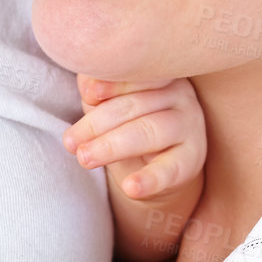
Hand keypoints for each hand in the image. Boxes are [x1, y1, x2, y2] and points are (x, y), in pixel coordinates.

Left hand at [63, 75, 206, 200]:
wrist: (158, 166)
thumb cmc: (130, 123)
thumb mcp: (112, 104)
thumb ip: (99, 91)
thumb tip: (86, 84)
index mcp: (160, 74)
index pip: (136, 75)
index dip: (111, 84)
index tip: (87, 95)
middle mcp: (181, 95)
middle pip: (136, 106)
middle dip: (97, 124)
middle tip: (70, 142)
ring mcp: (190, 126)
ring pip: (149, 132)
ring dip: (112, 146)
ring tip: (84, 159)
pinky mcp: (192, 159)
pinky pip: (170, 170)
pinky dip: (150, 179)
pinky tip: (130, 187)